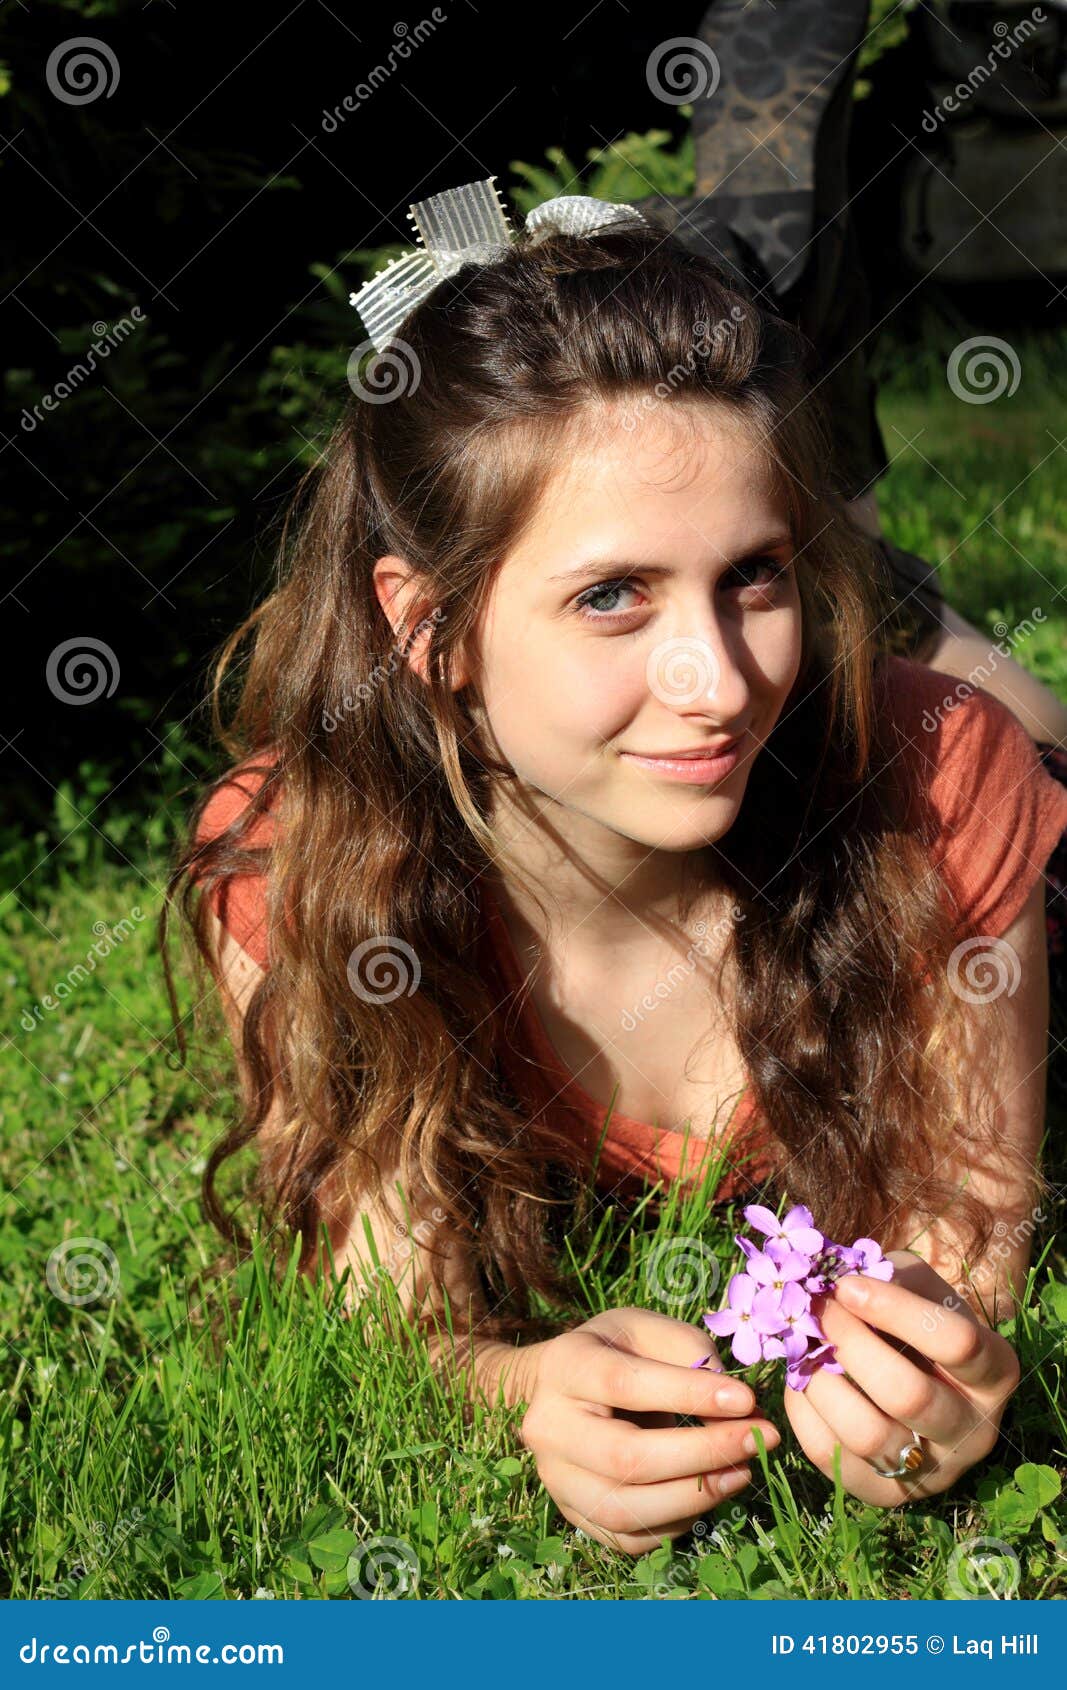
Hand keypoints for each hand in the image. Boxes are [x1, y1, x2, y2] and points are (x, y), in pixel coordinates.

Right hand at [519, 1305, 779, 1555]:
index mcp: (565, 1366)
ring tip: (742, 1471)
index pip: (625, 1385)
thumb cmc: (617, 1351)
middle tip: (758, 1440)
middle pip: (624, 1457)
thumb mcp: (649, 1329)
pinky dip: (676, 1523)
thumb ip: (690, 1352)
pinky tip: (707, 1493)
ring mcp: (556, 1478)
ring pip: (625, 1510)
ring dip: (695, 1497)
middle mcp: (548, 1427)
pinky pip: (628, 1538)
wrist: (565, 1388)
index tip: (745, 1399)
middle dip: (702, 1454)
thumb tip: (736, 1404)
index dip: (688, 1395)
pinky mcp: (573, 1514)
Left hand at [783, 1250, 1020, 1503]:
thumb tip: (835, 1284)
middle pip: (908, 1395)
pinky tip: (798, 1377)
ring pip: (866, 1435)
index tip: (846, 1285)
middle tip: (817, 1309)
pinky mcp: (884, 1492)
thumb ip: (888, 1278)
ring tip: (801, 1343)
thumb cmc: (916, 1317)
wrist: (916, 1372)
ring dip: (820, 1380)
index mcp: (995, 1371)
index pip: (956, 1342)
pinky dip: (803, 1411)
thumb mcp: (918, 1286)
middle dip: (851, 1344)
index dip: (895, 1310)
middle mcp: (973, 1430)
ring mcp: (932, 1470)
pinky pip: (831, 1456)